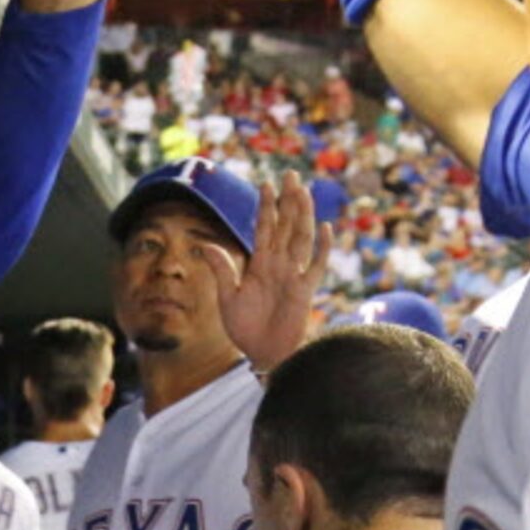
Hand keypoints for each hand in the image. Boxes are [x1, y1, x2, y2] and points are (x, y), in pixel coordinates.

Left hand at [208, 176, 327, 374]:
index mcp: (260, 264)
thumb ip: (222, 270)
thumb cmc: (245, 329)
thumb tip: (204, 244)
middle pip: (286, 225)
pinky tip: (325, 227)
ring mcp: (294, 276)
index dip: (266, 206)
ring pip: (301, 238)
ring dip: (303, 215)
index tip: (266, 183)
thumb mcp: (228, 298)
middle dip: (288, 200)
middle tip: (290, 174)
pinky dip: (322, 247)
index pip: (264, 228)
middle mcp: (279, 265)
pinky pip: (317, 265)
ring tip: (303, 191)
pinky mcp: (305, 291)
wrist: (263, 355)